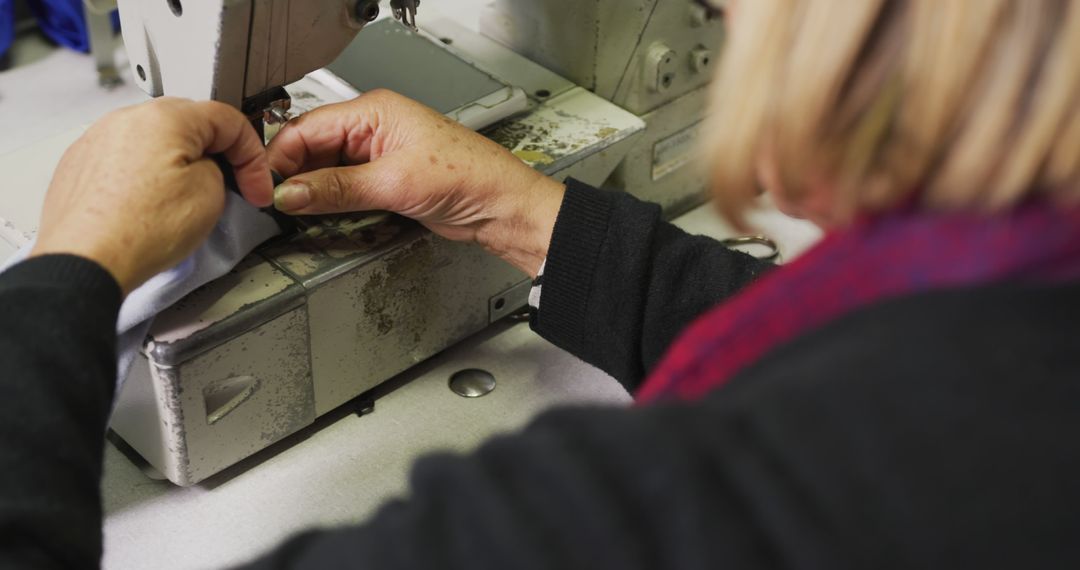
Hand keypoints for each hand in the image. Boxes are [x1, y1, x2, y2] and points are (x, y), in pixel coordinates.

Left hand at [30, 98, 272, 294]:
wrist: (86, 262)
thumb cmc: (139, 231)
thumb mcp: (210, 195)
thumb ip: (218, 168)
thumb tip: (206, 168)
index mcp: (164, 118)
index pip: (227, 120)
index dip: (252, 156)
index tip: (256, 185)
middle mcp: (126, 119)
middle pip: (190, 127)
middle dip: (216, 157)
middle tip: (230, 191)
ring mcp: (98, 140)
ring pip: (155, 143)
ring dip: (178, 167)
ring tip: (183, 206)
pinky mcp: (80, 165)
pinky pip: (126, 162)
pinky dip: (145, 179)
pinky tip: (150, 208)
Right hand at [266, 89, 564, 275]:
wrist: (502, 206)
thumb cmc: (469, 176)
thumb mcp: (393, 182)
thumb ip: (337, 189)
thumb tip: (293, 192)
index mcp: (375, 110)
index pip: (308, 127)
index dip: (282, 157)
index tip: (266, 186)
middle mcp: (374, 128)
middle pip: (313, 149)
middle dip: (295, 176)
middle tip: (278, 204)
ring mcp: (379, 155)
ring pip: (327, 170)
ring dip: (313, 191)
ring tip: (299, 213)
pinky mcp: (387, 181)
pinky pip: (346, 188)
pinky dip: (332, 202)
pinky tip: (324, 215)